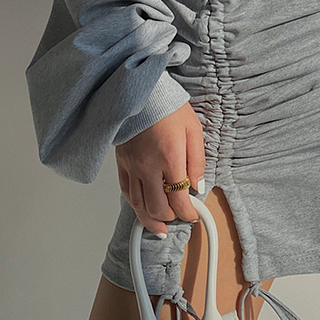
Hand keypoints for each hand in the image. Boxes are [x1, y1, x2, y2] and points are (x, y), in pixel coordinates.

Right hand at [115, 102, 205, 237]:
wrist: (142, 92)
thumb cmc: (168, 108)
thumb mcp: (194, 130)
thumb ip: (197, 161)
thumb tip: (198, 186)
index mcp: (169, 157)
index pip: (180, 198)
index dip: (188, 212)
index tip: (193, 214)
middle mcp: (148, 165)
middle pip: (158, 206)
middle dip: (171, 217)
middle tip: (180, 216)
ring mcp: (132, 165)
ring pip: (138, 204)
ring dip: (150, 219)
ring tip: (160, 227)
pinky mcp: (122, 162)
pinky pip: (126, 191)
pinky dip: (135, 205)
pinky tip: (142, 209)